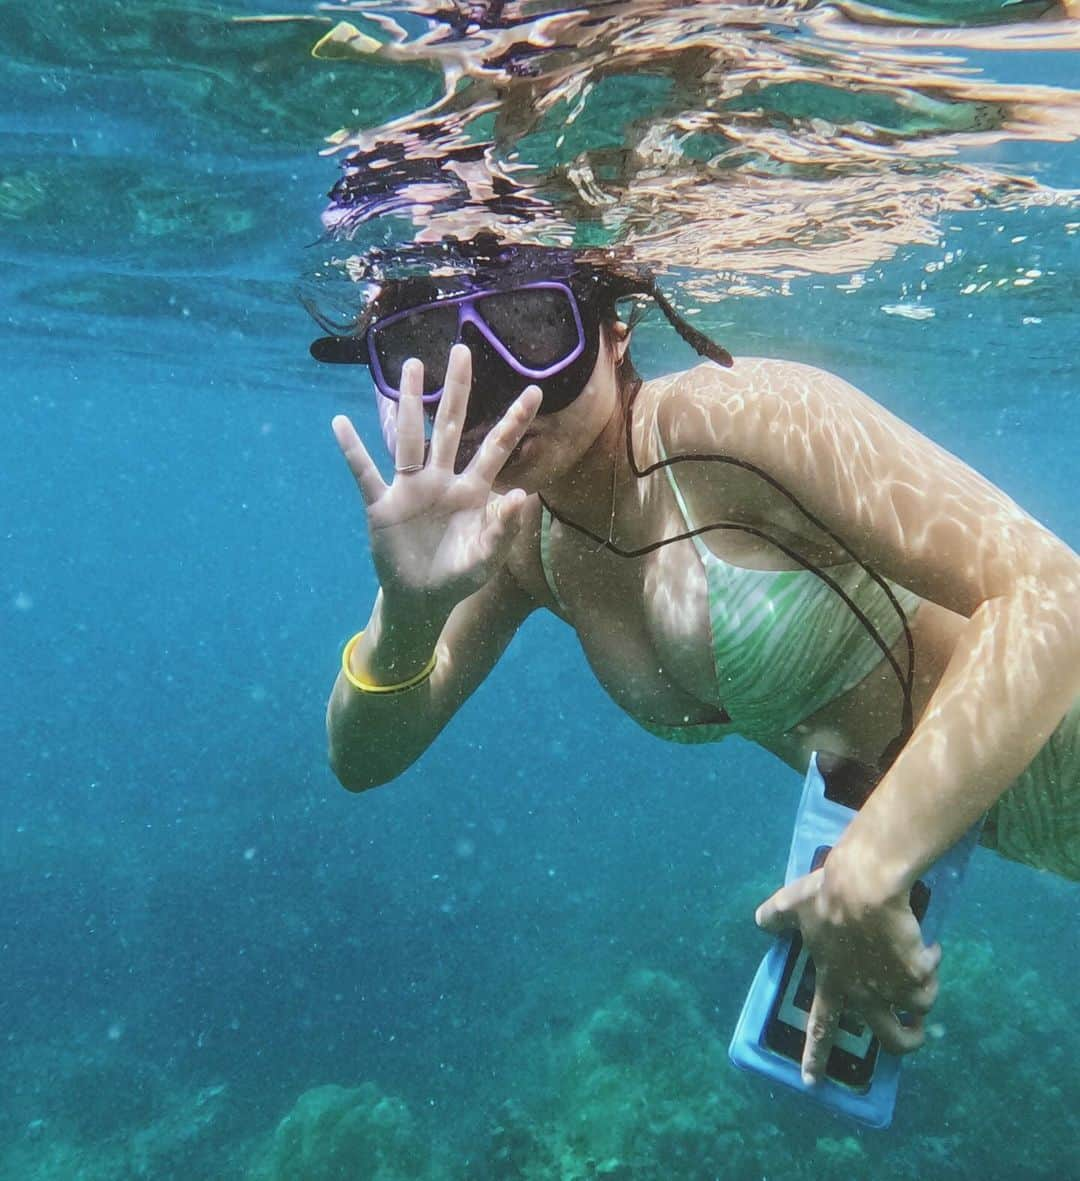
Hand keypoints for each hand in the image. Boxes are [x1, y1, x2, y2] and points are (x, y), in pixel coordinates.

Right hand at [332, 343, 541, 617]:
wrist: (422, 600)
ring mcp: (410, 489)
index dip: (514, 421)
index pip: (496, 448)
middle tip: (461, 350)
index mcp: (472, 491)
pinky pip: (365, 473)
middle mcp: (441, 480)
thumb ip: (505, 529)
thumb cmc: (459, 576)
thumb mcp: (487, 558)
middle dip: (457, 390)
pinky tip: (341, 424)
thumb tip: (523, 495)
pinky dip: (353, 451)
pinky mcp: (382, 506)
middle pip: (450, 426)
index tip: (536, 390)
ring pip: (409, 437)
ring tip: (411, 366)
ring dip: (408, 402)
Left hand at [754, 844, 940, 1085]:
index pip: (821, 1026)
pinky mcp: (918, 974)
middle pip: (892, 1038)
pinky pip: (931, 978)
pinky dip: (932, 963)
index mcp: (833, 982)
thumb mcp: (792, 905)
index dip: (816, 1055)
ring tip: (920, 970)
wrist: (865, 887)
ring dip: (922, 994)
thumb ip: (774, 917)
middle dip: (908, 1042)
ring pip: (919, 1009)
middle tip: (913, 1033)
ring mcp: (893, 988)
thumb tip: (759, 921)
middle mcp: (865, 994)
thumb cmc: (826, 897)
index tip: (812, 1083)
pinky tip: (928, 946)